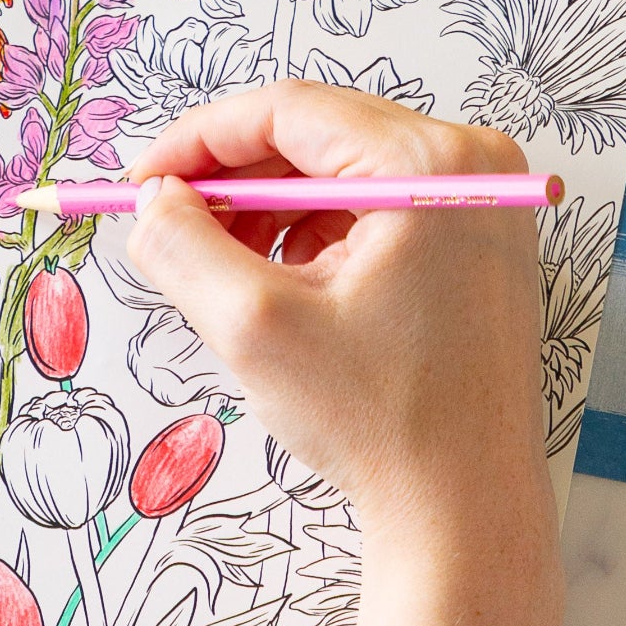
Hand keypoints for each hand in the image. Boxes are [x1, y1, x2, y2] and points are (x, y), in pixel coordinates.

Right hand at [124, 81, 549, 535]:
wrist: (466, 515)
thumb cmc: (382, 424)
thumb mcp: (255, 327)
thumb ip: (185, 247)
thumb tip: (152, 199)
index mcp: (430, 166)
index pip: (289, 111)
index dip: (201, 140)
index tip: (143, 182)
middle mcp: (471, 163)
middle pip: (318, 134)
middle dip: (235, 179)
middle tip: (170, 224)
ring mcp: (482, 202)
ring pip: (342, 171)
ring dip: (274, 210)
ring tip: (231, 274)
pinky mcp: (478, 240)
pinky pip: (376, 206)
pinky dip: (319, 235)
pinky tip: (290, 290)